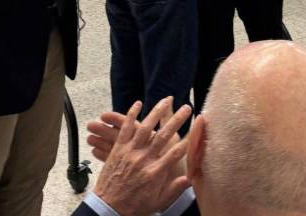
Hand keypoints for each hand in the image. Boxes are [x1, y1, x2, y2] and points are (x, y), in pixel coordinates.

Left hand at [94, 98, 191, 215]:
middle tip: (188, 108)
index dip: (190, 139)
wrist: (108, 208)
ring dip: (156, 112)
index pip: (177, 153)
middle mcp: (144, 159)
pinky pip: (125, 129)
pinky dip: (131, 115)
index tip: (198, 128)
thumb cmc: (133, 206)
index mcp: (156, 173)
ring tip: (165, 100)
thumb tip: (190, 179)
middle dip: (178, 120)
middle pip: (164, 136)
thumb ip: (174, 188)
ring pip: (145, 128)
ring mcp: (130, 153)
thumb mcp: (157, 202)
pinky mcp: (118, 149)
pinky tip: (138, 103)